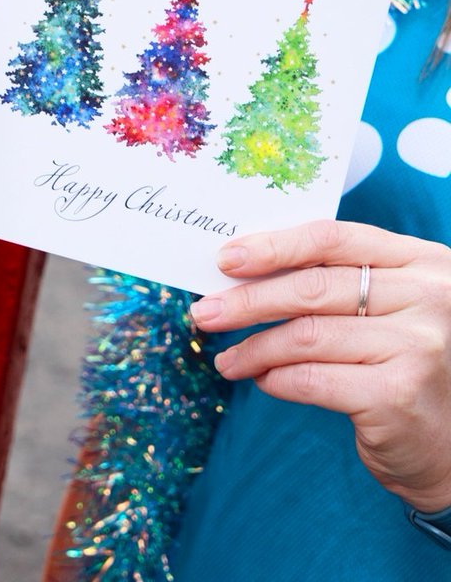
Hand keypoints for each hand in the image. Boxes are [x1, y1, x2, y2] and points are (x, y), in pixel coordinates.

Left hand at [191, 219, 450, 512]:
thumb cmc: (405, 365)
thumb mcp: (387, 308)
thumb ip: (336, 281)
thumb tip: (241, 268)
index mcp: (423, 261)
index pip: (333, 238)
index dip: (273, 246)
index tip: (225, 259)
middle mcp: (429, 298)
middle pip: (312, 287)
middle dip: (247, 300)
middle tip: (205, 312)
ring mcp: (419, 346)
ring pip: (305, 334)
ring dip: (253, 348)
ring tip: (227, 360)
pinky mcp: (399, 395)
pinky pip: (312, 379)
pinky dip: (277, 379)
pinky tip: (264, 381)